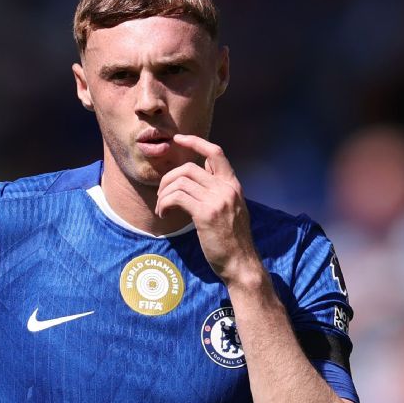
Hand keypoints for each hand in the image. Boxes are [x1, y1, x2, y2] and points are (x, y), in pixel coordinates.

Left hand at [156, 134, 262, 284]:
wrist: (241, 263)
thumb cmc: (233, 240)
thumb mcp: (232, 209)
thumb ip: (219, 191)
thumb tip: (201, 177)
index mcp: (233, 185)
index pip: (215, 152)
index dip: (195, 142)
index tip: (178, 139)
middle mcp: (226, 188)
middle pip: (188, 167)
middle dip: (168, 178)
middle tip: (162, 195)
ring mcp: (217, 200)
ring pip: (179, 182)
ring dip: (164, 194)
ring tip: (162, 208)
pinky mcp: (206, 214)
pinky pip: (177, 198)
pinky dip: (165, 203)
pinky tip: (164, 214)